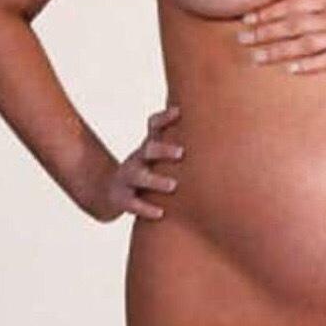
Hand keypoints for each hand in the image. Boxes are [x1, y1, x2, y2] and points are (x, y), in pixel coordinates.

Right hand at [92, 104, 183, 221]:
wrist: (109, 191)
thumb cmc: (146, 170)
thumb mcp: (156, 154)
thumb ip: (177, 144)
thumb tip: (216, 130)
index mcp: (148, 146)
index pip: (154, 126)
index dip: (164, 118)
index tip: (179, 112)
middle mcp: (136, 159)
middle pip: (147, 150)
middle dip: (162, 150)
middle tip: (180, 153)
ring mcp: (127, 179)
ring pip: (139, 177)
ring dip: (155, 181)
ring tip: (172, 185)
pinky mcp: (121, 199)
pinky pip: (132, 203)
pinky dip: (146, 208)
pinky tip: (160, 213)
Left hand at [235, 0, 325, 72]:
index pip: (292, 4)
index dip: (268, 13)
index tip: (248, 19)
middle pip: (292, 25)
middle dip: (265, 32)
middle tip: (242, 39)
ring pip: (305, 44)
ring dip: (279, 51)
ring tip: (258, 57)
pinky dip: (309, 65)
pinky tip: (292, 70)